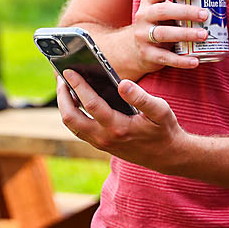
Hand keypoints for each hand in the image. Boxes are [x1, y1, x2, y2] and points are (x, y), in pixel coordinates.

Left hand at [56, 69, 183, 168]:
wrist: (167, 156)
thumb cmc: (164, 130)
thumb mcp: (160, 111)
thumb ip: (141, 97)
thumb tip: (122, 84)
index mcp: (119, 128)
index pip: (91, 104)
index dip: (78, 86)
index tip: (69, 71)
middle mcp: (105, 138)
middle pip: (71, 117)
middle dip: (63, 96)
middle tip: (61, 78)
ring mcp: (100, 143)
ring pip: (72, 125)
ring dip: (65, 106)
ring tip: (65, 87)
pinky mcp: (100, 144)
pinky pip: (78, 129)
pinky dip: (72, 114)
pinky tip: (75, 100)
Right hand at [130, 0, 209, 74]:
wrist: (137, 49)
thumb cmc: (163, 25)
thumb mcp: (172, 12)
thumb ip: (194, 4)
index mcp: (150, 1)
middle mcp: (144, 16)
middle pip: (163, 11)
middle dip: (186, 12)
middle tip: (205, 15)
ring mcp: (143, 36)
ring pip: (164, 33)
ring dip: (185, 34)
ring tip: (204, 35)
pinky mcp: (147, 54)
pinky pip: (165, 58)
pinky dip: (181, 61)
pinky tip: (196, 61)